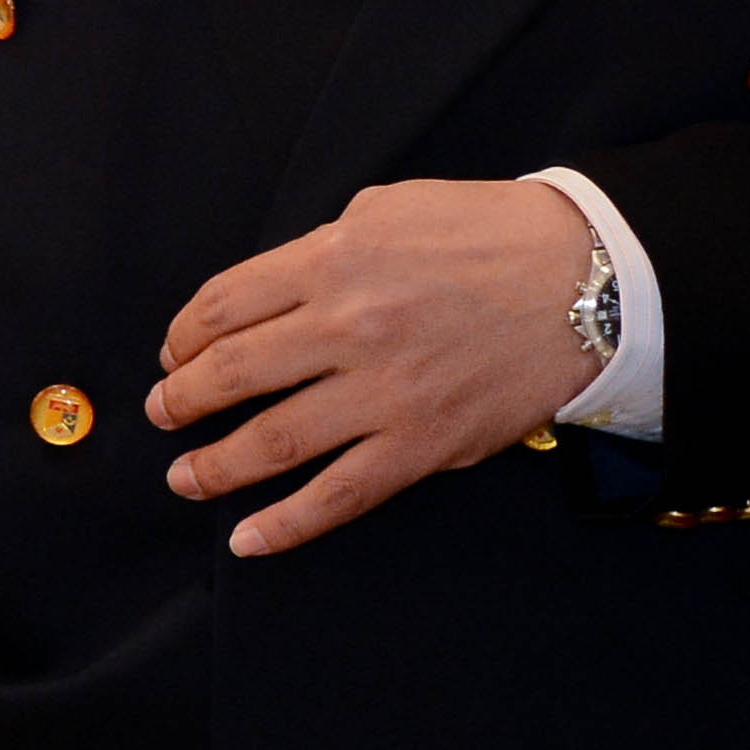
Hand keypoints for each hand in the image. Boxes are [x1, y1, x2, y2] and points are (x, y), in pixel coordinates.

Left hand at [148, 180, 598, 557]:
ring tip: (185, 477)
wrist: (586, 282)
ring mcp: (382, 392)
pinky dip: (286, 524)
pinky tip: (248, 540)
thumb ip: (328, 245)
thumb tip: (277, 287)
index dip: (184, 334)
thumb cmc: (493, 235)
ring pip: (270, 441)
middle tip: (163, 413)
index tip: (174, 352)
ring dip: (213, 466)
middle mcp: (346, 326)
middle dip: (182, 400)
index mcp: (333, 259)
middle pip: (231, 373)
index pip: (225, 304)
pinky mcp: (421, 444)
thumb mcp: (397, 209)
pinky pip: (339, 495)